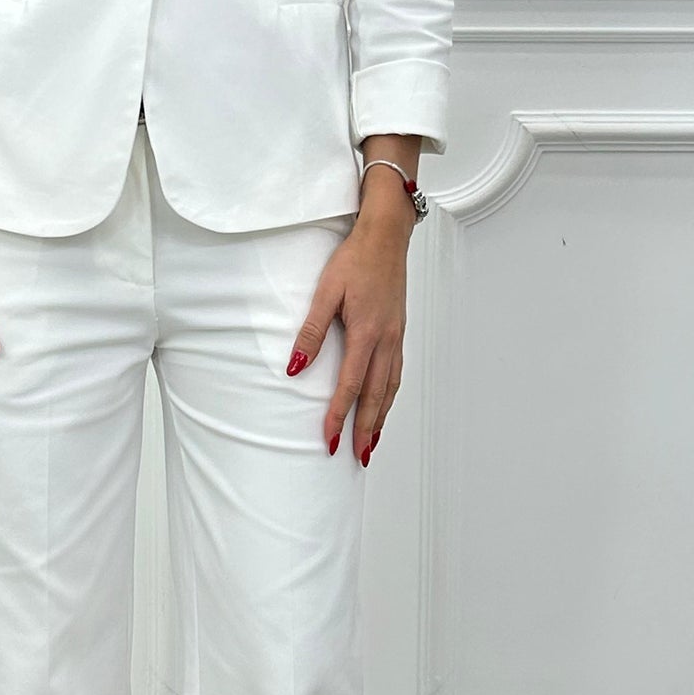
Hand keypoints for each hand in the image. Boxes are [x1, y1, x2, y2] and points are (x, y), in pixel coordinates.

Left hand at [285, 185, 413, 462]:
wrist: (387, 237)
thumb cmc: (355, 259)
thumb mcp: (325, 292)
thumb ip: (310, 332)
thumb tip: (294, 368)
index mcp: (366, 334)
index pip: (349, 387)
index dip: (338, 417)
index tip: (329, 440)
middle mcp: (386, 342)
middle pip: (375, 397)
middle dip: (365, 430)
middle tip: (357, 457)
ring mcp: (397, 338)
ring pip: (389, 389)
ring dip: (380, 418)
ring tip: (371, 442)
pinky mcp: (399, 332)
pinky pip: (396, 374)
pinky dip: (389, 396)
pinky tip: (384, 404)